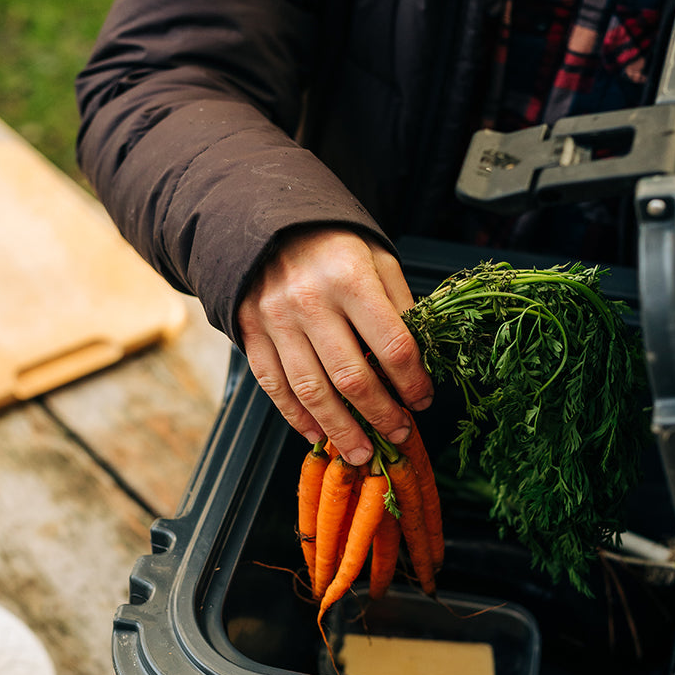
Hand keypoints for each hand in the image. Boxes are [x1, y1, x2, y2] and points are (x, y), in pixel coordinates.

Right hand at [236, 227, 433, 463]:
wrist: (265, 222)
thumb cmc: (332, 244)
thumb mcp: (377, 259)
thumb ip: (399, 306)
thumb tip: (419, 362)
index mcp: (350, 279)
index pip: (392, 345)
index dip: (413, 381)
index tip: (423, 399)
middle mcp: (310, 302)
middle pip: (352, 377)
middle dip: (381, 415)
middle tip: (399, 435)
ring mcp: (276, 321)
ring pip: (312, 391)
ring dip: (340, 430)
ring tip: (361, 453)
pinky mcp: (251, 334)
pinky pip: (275, 386)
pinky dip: (296, 417)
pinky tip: (316, 434)